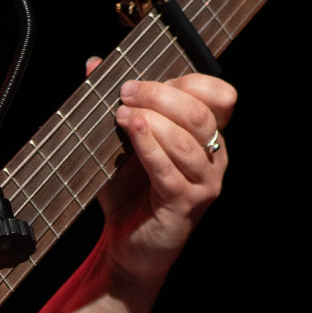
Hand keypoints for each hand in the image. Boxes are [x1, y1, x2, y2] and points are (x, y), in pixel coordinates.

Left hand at [86, 56, 233, 283]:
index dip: (184, 81)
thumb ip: (117, 103)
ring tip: (122, 114)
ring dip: (152, 120)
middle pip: (199, 113)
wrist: (128, 247)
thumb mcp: (123, 143)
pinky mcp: (185, 205)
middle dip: (159, 96)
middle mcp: (215, 158)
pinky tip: (132, 131)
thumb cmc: (130, 194)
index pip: (216, 95)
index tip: (142, 79)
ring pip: (186, 140)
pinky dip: (149, 147)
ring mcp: (204, 183)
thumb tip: (94, 65)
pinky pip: (169, 171)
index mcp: (207, 137)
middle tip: (125, 92)